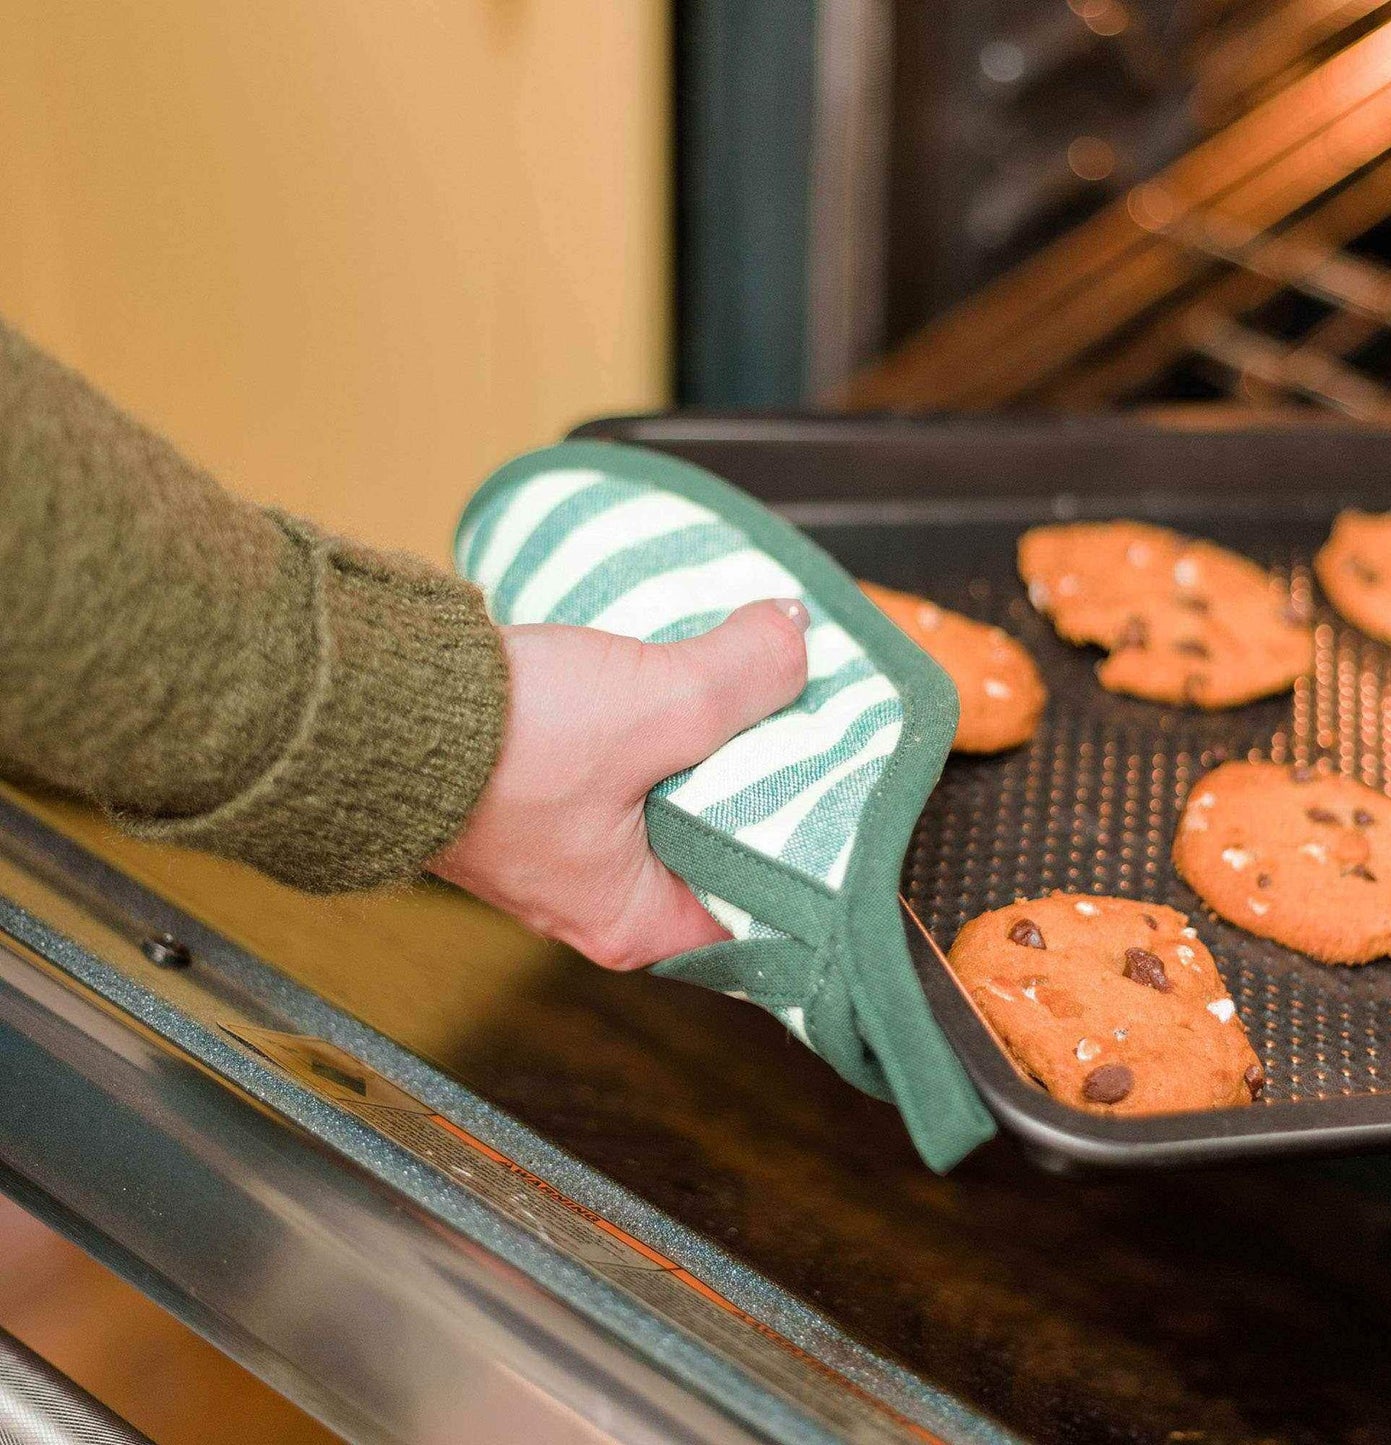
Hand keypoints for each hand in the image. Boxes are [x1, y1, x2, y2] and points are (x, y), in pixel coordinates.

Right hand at [431, 600, 809, 968]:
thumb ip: (739, 677)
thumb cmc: (498, 743)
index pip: (759, 911)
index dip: (810, 851)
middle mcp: (595, 901)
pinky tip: (676, 686)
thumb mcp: (651, 706)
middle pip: (716, 850)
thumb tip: (793, 637)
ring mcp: (559, 851)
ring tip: (751, 695)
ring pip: (667, 806)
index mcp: (633, 922)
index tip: (845, 793)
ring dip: (702, 753)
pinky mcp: (532, 796)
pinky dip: (653, 736)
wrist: (372, 703)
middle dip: (761, 787)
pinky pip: (621, 774)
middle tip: (808, 727)